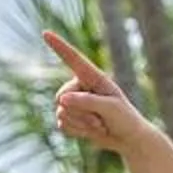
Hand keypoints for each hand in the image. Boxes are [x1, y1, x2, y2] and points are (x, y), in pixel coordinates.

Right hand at [45, 31, 156, 154]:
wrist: (127, 139)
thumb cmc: (124, 118)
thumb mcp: (110, 108)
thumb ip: (87, 101)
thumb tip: (60, 99)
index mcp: (93, 77)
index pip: (73, 59)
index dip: (59, 46)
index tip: (45, 33)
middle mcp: (80, 86)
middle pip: (62, 97)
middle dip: (80, 113)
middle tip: (100, 121)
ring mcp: (73, 102)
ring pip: (62, 113)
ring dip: (82, 124)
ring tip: (99, 125)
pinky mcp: (69, 118)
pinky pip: (63, 125)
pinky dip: (77, 132)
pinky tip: (91, 131)